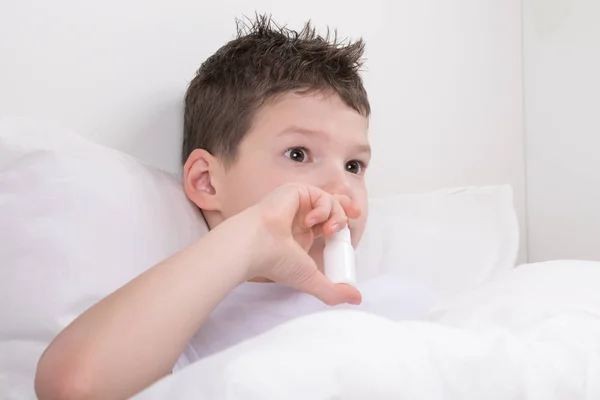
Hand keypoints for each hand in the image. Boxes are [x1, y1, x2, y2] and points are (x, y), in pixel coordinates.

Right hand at [246, 183, 362, 305]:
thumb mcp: (311, 278)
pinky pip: (322, 196)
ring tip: (328, 231)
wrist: (259, 245)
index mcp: (303, 235)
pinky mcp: (297, 191)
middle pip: (333, 206)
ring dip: (337, 216)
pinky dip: (323, 209)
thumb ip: (333, 291)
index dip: (341, 227)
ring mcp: (300, 204)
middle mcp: (302, 218)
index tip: (348, 237)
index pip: (328, 225)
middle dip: (346, 210)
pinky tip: (310, 221)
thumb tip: (356, 299)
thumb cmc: (277, 261)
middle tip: (354, 217)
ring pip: (331, 201)